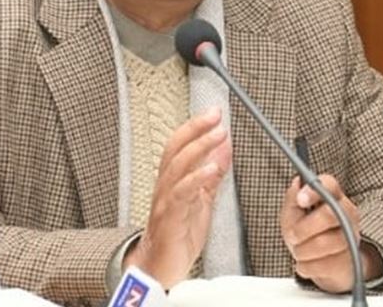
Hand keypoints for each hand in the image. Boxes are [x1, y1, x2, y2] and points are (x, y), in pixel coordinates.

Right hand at [124, 107, 231, 287]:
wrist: (158, 269)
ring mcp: (166, 201)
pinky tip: (212, 168)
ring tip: (218, 135)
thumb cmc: (177, 236)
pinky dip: (197, 178)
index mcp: (172, 181)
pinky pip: (182, 193)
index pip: (180, 145)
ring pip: (178, 166)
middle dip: (196, 129)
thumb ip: (211, 175)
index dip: (195, 127)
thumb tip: (224, 150)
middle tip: (215, 115)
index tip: (213, 112)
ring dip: (199, 147)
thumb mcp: (201, 200)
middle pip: (176, 149)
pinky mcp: (170, 218)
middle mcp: (165, 187)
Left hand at [279, 174, 382, 292]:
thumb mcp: (293, 213)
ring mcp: (352, 235)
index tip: (300, 200)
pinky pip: (326, 264)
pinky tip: (305, 262)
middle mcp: (347, 212)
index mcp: (332, 195)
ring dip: (303, 250)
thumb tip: (297, 185)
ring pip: (327, 243)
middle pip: (329, 215)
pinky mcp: (351, 258)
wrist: (320, 260)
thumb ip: (293, 199)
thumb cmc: (305, 231)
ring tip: (298, 250)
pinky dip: (308, 266)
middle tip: (292, 235)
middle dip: (304, 228)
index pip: (329, 185)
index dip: (314, 191)